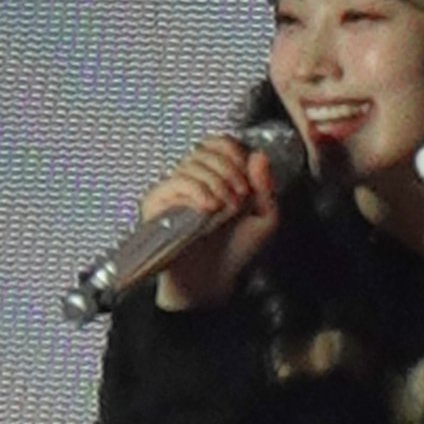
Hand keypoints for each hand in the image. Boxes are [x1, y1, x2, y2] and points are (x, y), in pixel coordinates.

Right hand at [140, 135, 282, 309]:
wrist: (212, 281)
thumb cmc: (235, 252)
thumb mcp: (264, 219)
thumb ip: (266, 188)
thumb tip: (259, 156)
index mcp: (217, 175)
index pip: (220, 143)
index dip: (236, 154)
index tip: (248, 180)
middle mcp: (193, 177)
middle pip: (207, 149)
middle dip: (230, 172)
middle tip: (240, 198)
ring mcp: (174, 189)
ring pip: (192, 164)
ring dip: (217, 184)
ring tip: (225, 210)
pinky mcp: (158, 203)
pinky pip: (175, 181)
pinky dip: (197, 191)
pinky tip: (208, 208)